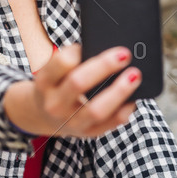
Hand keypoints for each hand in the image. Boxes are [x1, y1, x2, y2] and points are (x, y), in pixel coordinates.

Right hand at [3, 44, 140, 137]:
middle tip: (124, 54)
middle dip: (104, 66)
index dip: (76, 51)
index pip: (60, 63)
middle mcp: (55, 103)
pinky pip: (109, 124)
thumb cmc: (55, 84)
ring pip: (96, 110)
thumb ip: (72, 62)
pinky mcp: (87, 133)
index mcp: (45, 82)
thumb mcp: (53, 72)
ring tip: (134, 75)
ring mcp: (71, 122)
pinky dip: (123, 111)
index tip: (88, 44)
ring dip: (118, 92)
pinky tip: (133, 99)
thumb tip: (107, 50)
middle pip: (79, 83)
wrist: (42, 115)